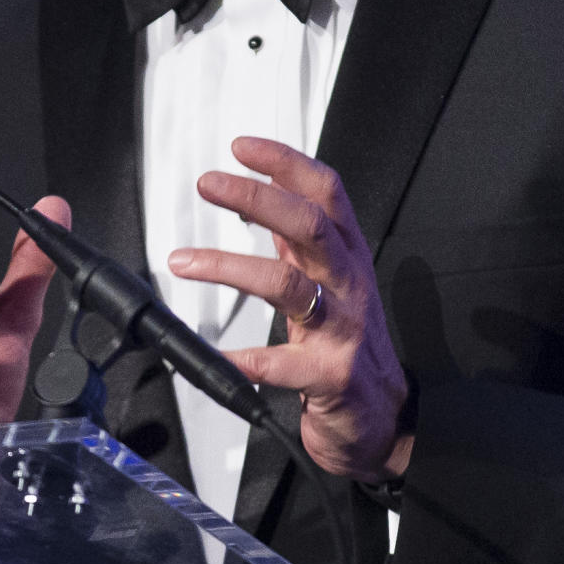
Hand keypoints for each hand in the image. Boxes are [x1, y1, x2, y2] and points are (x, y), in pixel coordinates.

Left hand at [168, 137, 411, 483]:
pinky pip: (283, 365)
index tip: (242, 146)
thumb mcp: (326, 277)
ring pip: (289, 285)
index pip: (325, 192)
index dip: (286, 162)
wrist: (381, 416)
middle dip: (257, 197)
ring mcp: (343, 328)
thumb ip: (293, 238)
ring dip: (230, 267)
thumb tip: (256, 192)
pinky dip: (246, 359)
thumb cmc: (347, 338)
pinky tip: (215, 354)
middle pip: (310, 225)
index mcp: (347, 254)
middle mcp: (348, 283)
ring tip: (183, 261)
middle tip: (209, 183)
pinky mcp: (331, 375)